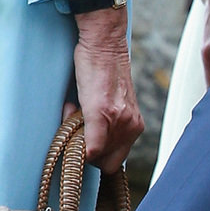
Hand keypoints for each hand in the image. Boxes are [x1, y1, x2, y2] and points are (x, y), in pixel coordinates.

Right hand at [69, 1, 142, 170]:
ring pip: (97, 155)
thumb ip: (106, 127)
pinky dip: (82, 142)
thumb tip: (89, 144)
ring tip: (78, 112)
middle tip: (80, 126)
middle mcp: (131, 127)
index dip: (97, 157)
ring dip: (82, 139)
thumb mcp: (111, 106)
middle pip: (106, 163)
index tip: (86, 140)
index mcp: (134, 127)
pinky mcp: (104, 113)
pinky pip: (92, 145)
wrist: (106, 47)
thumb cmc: (105, 74)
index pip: (114, 162)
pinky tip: (74, 115)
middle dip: (88, 151)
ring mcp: (121, 121)